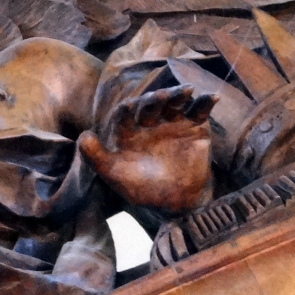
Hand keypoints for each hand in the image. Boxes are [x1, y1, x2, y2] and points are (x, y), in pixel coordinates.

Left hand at [78, 84, 216, 213]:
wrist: (176, 203)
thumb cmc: (142, 189)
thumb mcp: (115, 175)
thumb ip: (96, 157)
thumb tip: (82, 136)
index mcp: (128, 132)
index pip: (124, 114)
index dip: (126, 110)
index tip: (129, 107)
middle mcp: (149, 123)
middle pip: (150, 104)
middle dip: (155, 99)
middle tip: (161, 96)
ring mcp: (173, 122)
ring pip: (174, 102)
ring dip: (179, 94)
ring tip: (186, 91)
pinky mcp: (195, 125)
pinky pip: (199, 110)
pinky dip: (205, 102)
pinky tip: (212, 97)